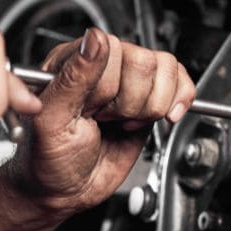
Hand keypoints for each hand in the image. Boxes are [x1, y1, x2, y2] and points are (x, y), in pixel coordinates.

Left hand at [12, 28, 195, 217]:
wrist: (64, 190)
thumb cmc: (48, 157)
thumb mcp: (53, 119)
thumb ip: (74, 77)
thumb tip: (96, 39)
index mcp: (73, 59)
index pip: (113, 50)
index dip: (106, 88)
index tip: (90, 111)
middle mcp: (105, 64)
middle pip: (144, 62)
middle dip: (127, 103)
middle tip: (103, 119)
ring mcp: (130, 81)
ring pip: (166, 70)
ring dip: (148, 108)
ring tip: (121, 122)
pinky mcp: (151, 99)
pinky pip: (182, 82)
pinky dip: (179, 102)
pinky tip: (160, 118)